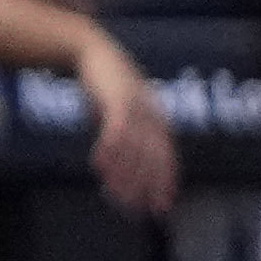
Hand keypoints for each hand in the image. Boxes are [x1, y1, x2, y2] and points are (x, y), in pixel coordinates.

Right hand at [81, 50, 177, 217]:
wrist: (94, 52)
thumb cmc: (108, 88)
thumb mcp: (121, 116)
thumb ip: (126, 141)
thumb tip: (121, 170)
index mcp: (158, 122)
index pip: (167, 159)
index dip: (164, 184)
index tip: (160, 208)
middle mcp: (153, 116)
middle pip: (153, 158)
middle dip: (144, 186)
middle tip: (132, 208)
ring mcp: (138, 107)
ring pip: (135, 147)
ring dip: (124, 174)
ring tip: (113, 194)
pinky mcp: (118, 98)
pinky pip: (117, 128)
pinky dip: (110, 149)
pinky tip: (99, 166)